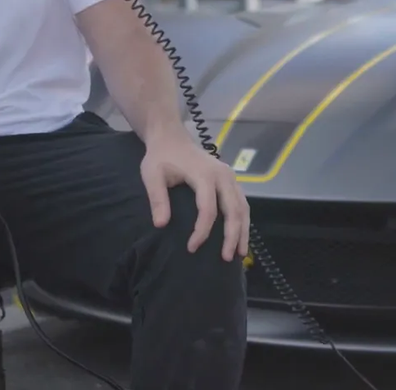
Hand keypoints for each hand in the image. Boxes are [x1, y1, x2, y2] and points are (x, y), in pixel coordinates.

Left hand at [140, 132, 250, 261]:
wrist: (171, 137)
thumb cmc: (161, 157)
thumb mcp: (152, 175)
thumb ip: (158, 198)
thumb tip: (161, 225)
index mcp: (205, 175)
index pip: (208, 209)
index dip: (202, 231)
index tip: (191, 248)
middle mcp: (223, 176)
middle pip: (234, 210)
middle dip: (232, 236)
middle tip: (227, 258)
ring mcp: (230, 176)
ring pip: (243, 207)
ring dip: (243, 231)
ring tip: (239, 254)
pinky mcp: (231, 180)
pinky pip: (242, 202)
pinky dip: (243, 220)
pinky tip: (240, 236)